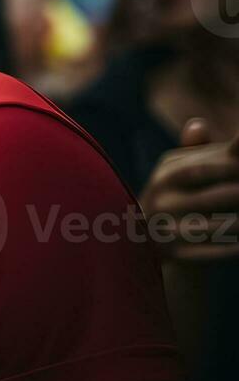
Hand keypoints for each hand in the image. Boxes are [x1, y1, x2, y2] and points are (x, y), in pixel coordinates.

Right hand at [139, 118, 238, 261]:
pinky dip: (229, 249)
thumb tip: (199, 125)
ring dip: (238, 223)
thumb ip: (201, 150)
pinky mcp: (175, 255)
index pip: (201, 168)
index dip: (231, 166)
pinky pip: (208, 254)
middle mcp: (161, 200)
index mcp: (166, 174)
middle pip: (208, 196)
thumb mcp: (184, 169)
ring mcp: (167, 229)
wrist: (150, 239)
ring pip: (210, 227)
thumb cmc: (181, 194)